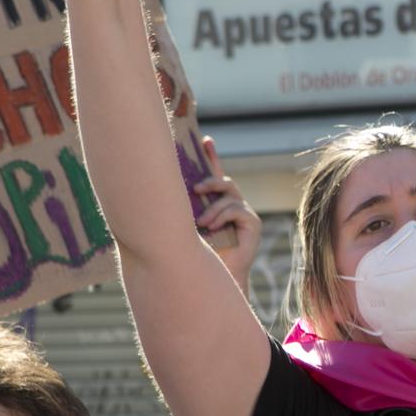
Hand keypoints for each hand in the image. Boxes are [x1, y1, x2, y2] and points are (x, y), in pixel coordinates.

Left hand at [194, 136, 261, 293]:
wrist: (215, 275)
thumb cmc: (198, 252)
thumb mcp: (187, 224)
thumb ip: (184, 207)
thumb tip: (162, 187)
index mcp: (216, 203)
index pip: (215, 174)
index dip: (212, 156)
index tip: (205, 140)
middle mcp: (232, 204)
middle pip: (224, 181)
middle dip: (210, 181)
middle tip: (196, 189)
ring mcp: (244, 213)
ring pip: (228, 196)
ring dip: (212, 208)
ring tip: (201, 223)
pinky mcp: (252, 223)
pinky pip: (236, 210)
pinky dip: (221, 217)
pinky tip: (211, 228)